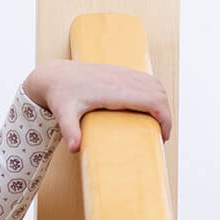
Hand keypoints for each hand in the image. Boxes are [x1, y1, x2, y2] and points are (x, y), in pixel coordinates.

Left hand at [23, 59, 171, 152]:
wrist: (53, 75)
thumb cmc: (59, 95)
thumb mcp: (63, 114)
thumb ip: (69, 130)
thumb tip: (74, 148)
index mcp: (115, 90)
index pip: (153, 101)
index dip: (165, 118)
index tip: (163, 136)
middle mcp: (122, 79)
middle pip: (159, 93)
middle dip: (166, 114)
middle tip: (162, 135)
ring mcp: (122, 72)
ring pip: (155, 84)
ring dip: (162, 103)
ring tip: (157, 123)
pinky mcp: (119, 71)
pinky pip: (146, 79)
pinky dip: (154, 93)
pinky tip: (148, 107)